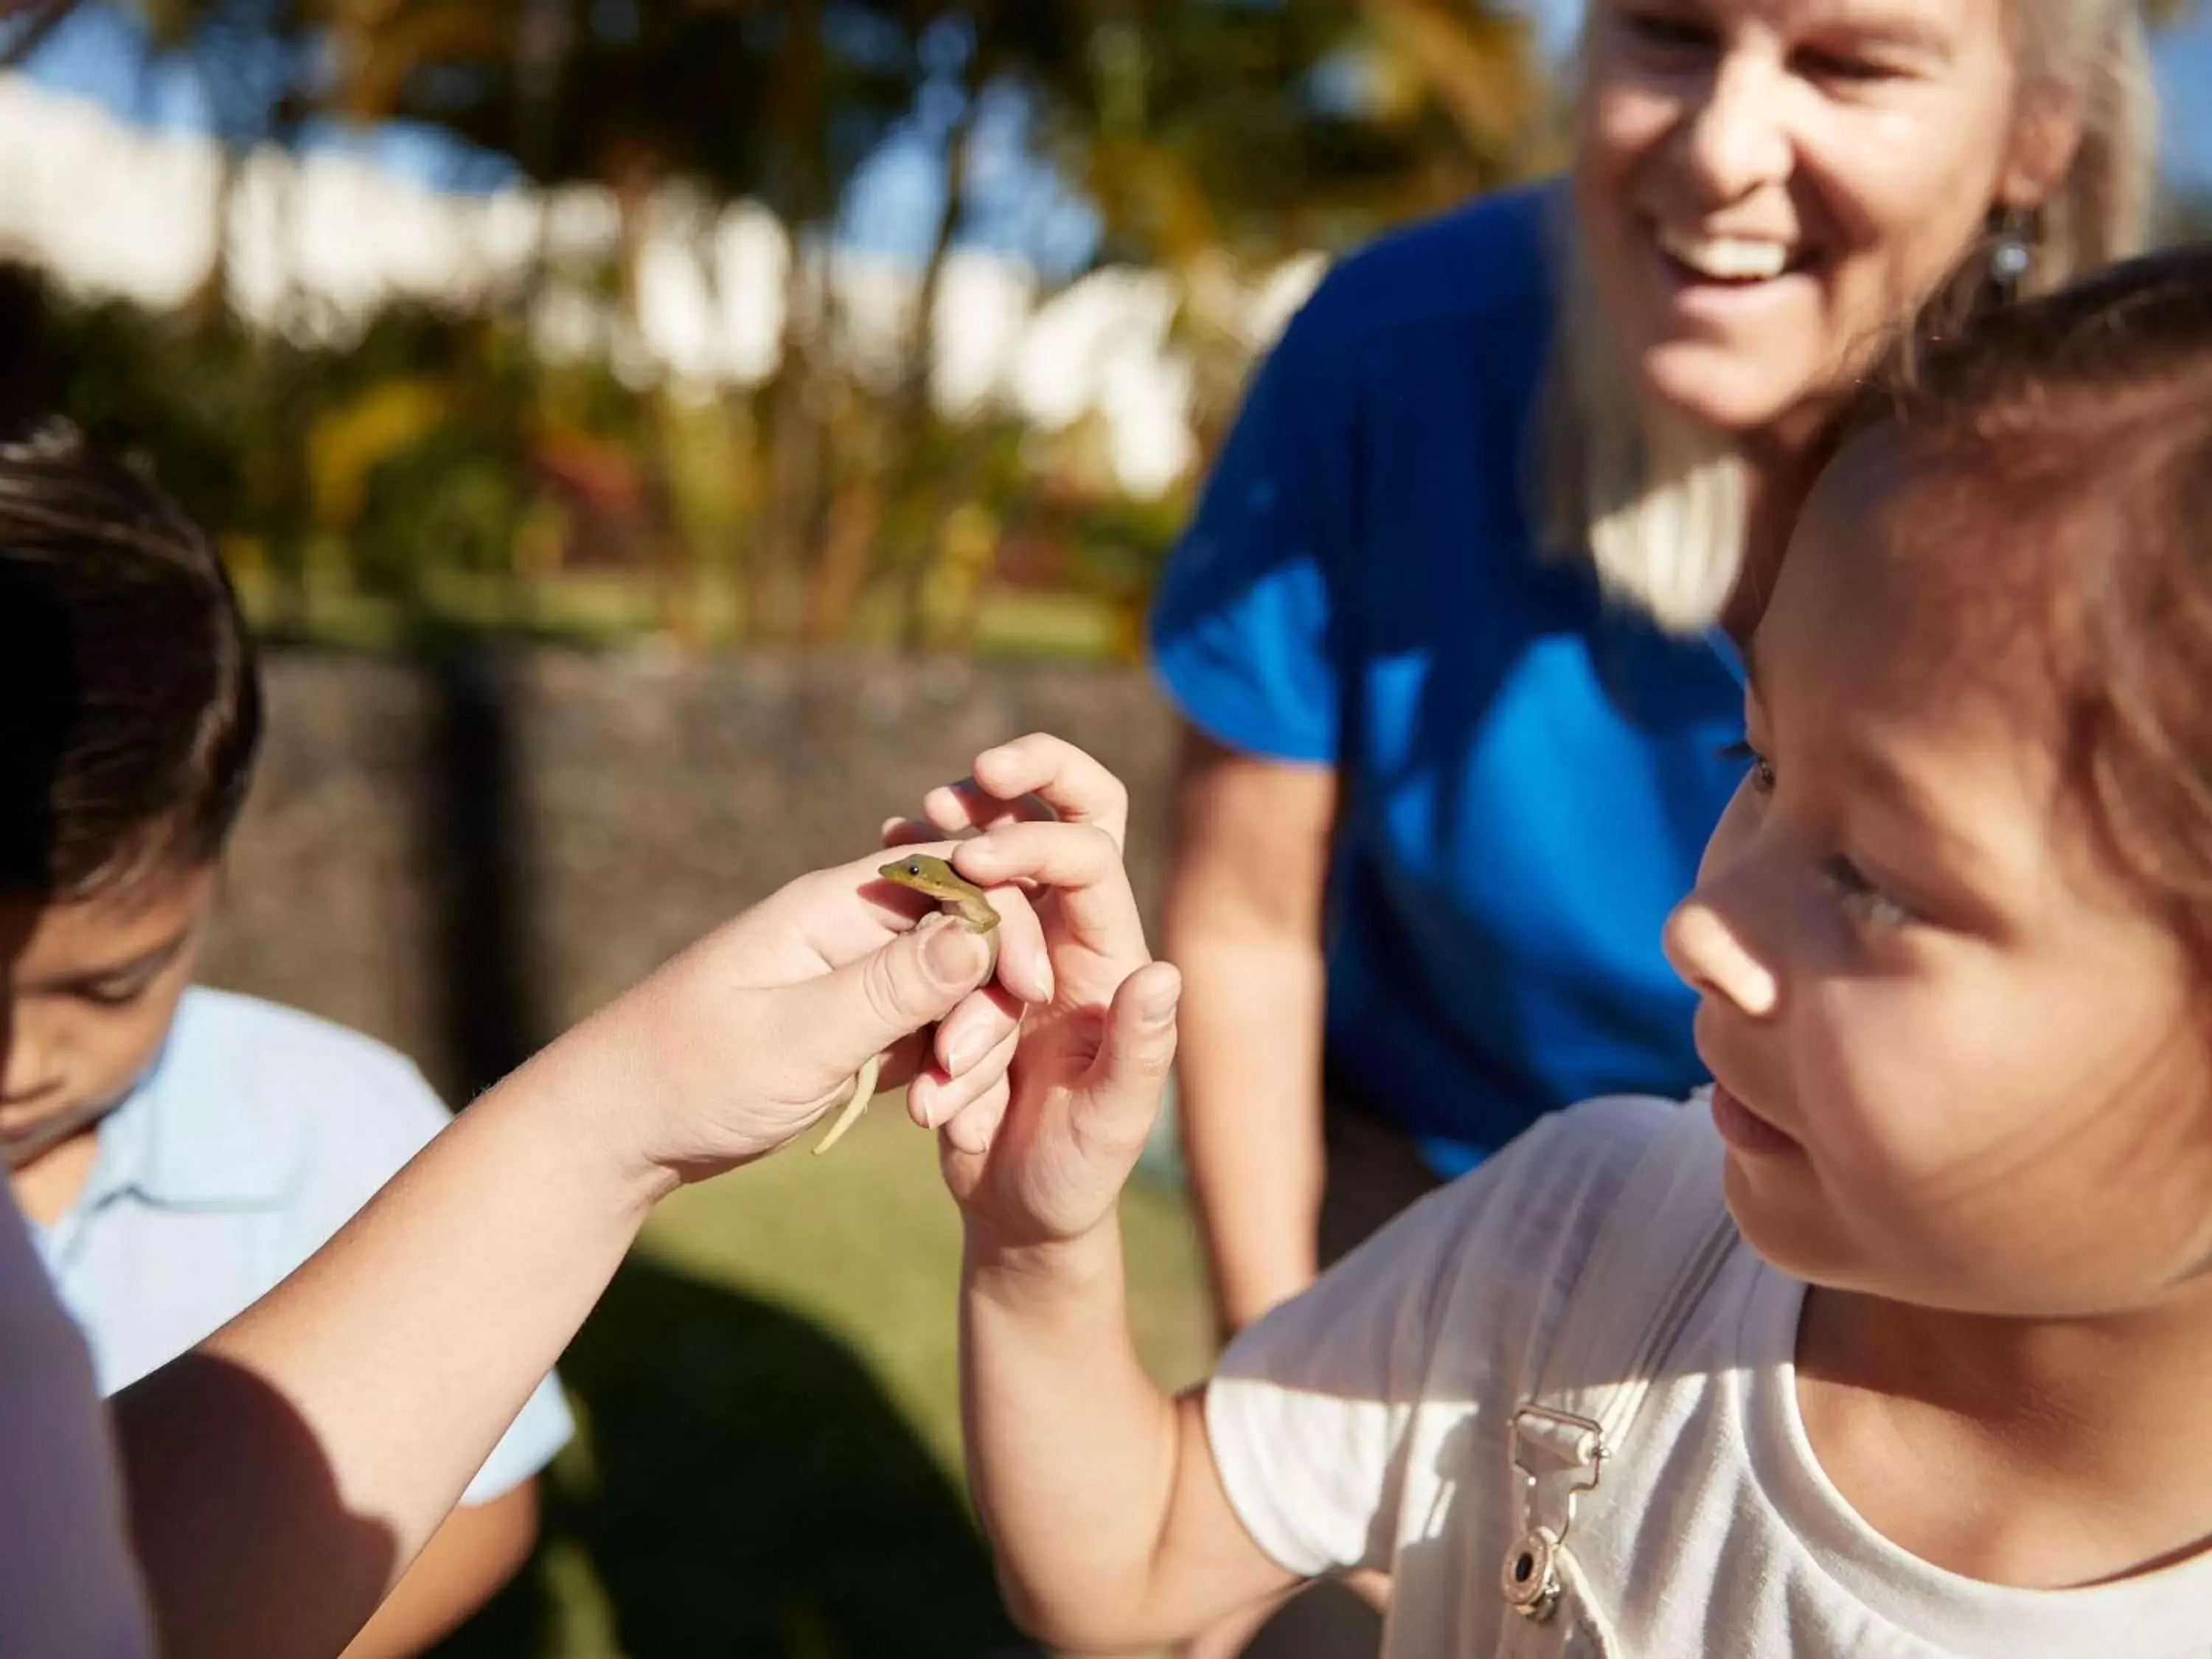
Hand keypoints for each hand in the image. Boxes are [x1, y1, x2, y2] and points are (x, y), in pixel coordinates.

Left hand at [544, 841, 1056, 1186]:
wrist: (617, 1130)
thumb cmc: (690, 1075)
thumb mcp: (796, 1037)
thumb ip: (891, 988)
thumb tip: (982, 934)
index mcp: (835, 905)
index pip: (958, 873)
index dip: (1008, 921)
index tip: (1030, 989)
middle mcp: (852, 929)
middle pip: (969, 931)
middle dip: (991, 994)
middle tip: (965, 1067)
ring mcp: (856, 979)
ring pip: (957, 988)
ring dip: (968, 1042)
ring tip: (937, 1106)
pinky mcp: (856, 1027)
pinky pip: (928, 1029)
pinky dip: (944, 1067)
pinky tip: (937, 1113)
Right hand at [889, 735, 1180, 1245]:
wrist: (1017, 1211)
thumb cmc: (1078, 1173)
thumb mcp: (1110, 1123)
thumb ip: (1138, 1052)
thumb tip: (1162, 974)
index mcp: (1107, 956)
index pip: (1087, 859)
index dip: (1034, 844)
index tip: (972, 858)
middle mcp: (1065, 933)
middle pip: (1062, 818)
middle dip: (1021, 783)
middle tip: (953, 788)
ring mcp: (1012, 944)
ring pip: (986, 855)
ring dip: (946, 846)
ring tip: (900, 831)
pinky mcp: (961, 968)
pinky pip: (941, 900)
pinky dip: (913, 871)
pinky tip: (883, 847)